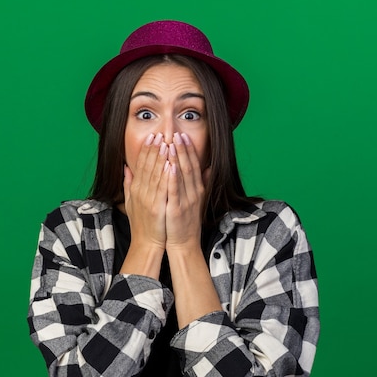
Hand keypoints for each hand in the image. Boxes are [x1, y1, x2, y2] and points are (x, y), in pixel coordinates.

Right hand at [123, 132, 168, 251]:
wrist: (146, 243)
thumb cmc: (142, 224)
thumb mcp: (131, 202)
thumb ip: (128, 184)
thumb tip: (125, 167)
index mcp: (136, 189)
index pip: (140, 165)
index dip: (146, 150)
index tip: (151, 137)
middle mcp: (141, 192)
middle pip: (147, 167)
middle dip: (153, 149)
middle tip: (159, 134)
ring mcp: (149, 200)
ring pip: (155, 175)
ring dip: (160, 158)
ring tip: (166, 143)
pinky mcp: (157, 208)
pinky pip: (163, 189)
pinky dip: (166, 176)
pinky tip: (170, 165)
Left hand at [165, 132, 210, 250]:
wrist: (184, 243)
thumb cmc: (186, 221)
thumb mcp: (197, 200)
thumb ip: (201, 183)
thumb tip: (207, 167)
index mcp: (196, 189)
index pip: (193, 165)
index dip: (189, 150)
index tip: (183, 135)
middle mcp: (193, 193)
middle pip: (188, 167)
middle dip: (183, 149)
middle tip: (177, 133)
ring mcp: (186, 201)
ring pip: (182, 176)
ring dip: (177, 159)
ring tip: (172, 143)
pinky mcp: (176, 209)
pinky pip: (174, 192)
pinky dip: (172, 179)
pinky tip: (169, 167)